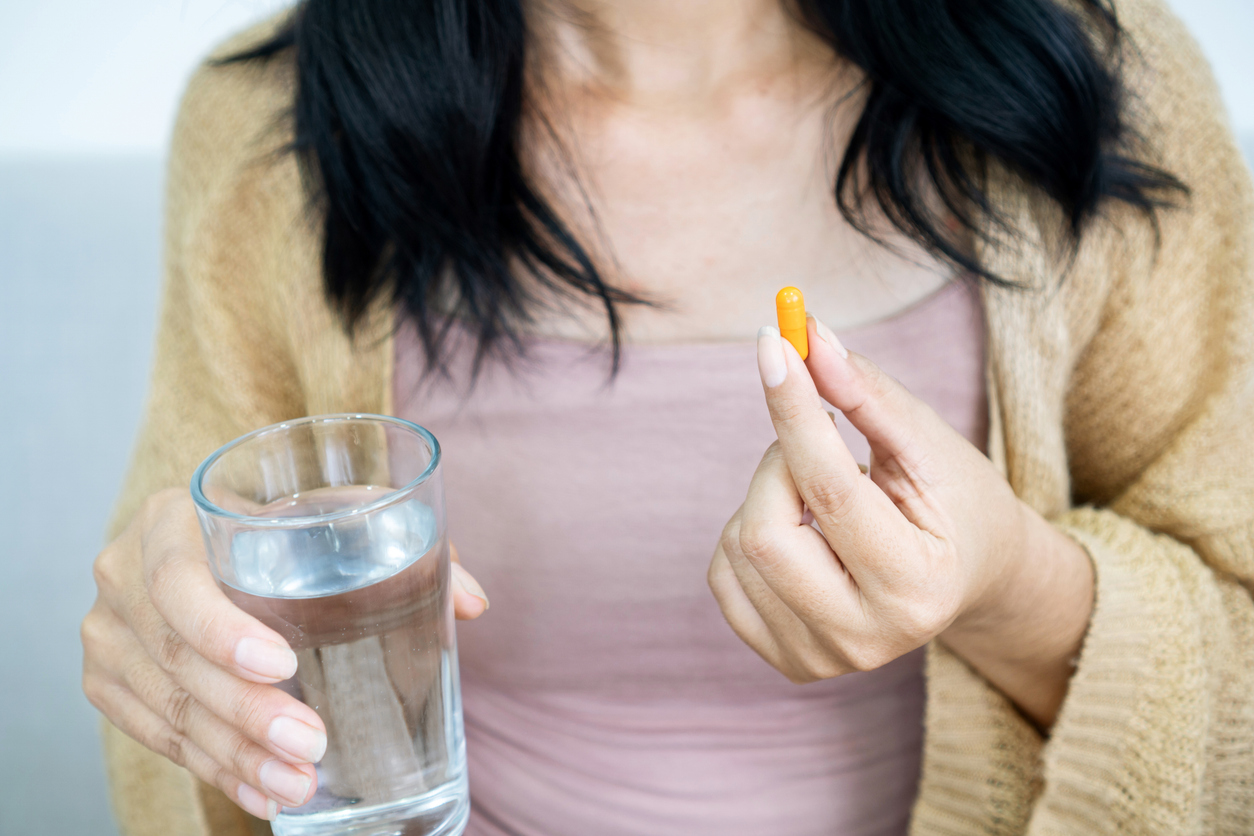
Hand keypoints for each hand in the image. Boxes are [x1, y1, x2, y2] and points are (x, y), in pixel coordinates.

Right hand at [81, 488, 487, 819]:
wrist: (214, 543)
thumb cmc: (286, 528)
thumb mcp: (336, 518)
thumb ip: (405, 544)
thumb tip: (474, 603)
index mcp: (171, 518)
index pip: (176, 577)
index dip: (220, 628)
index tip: (282, 665)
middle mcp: (122, 572)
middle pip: (174, 656)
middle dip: (246, 712)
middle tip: (312, 743)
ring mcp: (108, 632)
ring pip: (168, 707)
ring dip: (235, 755)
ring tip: (298, 784)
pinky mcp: (111, 680)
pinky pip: (157, 736)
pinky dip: (214, 768)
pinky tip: (262, 792)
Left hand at [708, 317, 1091, 726]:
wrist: (972, 578)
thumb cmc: (955, 503)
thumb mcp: (927, 444)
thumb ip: (866, 395)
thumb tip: (806, 339)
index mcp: (917, 587)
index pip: (831, 490)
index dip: (794, 410)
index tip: (773, 343)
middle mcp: (867, 639)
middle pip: (766, 531)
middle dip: (778, 460)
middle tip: (819, 435)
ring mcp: (822, 659)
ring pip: (741, 546)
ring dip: (768, 493)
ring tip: (827, 496)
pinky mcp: (787, 660)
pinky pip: (724, 574)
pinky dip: (750, 530)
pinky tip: (804, 531)